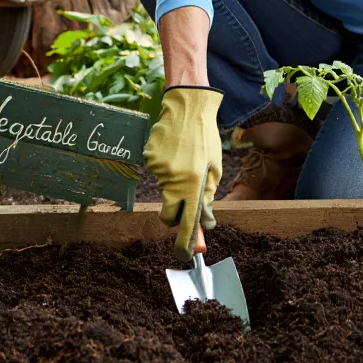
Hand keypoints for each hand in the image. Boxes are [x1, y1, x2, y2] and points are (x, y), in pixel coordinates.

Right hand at [142, 86, 222, 260]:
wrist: (187, 107)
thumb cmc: (205, 137)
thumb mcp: (214, 167)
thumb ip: (208, 196)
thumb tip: (206, 222)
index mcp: (193, 183)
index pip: (187, 222)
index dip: (185, 242)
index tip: (185, 255)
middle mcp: (173, 180)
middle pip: (168, 215)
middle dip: (175, 215)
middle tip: (185, 200)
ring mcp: (158, 170)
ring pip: (164, 191)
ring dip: (174, 184)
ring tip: (185, 159)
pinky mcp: (148, 159)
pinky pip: (157, 173)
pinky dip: (166, 168)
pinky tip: (174, 151)